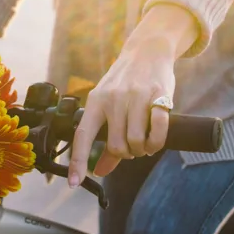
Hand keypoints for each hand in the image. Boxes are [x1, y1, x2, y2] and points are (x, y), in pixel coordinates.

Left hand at [67, 42, 175, 186]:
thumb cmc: (124, 84)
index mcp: (95, 102)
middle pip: (116, 146)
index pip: (82, 136)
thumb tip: (99, 172)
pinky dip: (156, 143)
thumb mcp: (108, 105)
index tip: (74, 183)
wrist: (147, 50)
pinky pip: (158, 132)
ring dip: (142, 151)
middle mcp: (113, 99)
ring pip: (136, 142)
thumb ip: (105, 138)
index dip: (78, 161)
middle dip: (126, 155)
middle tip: (132, 148)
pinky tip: (155, 142)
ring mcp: (136, 97)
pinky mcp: (159, 95)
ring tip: (144, 145)